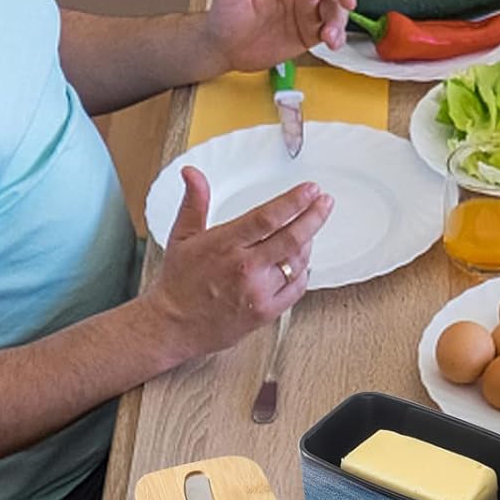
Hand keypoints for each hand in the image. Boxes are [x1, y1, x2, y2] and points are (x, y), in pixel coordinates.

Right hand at [142, 167, 332, 359]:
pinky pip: (296, 289)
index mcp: (225, 245)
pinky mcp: (266, 312)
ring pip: (297, 262)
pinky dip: (303, 272)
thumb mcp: (182, 236)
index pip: (267, 217)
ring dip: (308, 243)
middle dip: (314, 217)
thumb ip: (195, 202)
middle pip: (291, 238)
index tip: (310, 189)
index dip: (294, 201)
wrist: (174, 326)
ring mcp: (258, 292)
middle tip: (325, 202)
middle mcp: (245, 268)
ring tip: (310, 228)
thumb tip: (193, 173)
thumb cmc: (179, 282)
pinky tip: (302, 261)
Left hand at [203, 0, 355, 71]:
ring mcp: (306, 13)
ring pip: (336, 9)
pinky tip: (331, 42)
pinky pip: (331, 32)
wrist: (223, 50)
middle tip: (349, 2)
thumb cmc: (224, 16)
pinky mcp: (309, 35)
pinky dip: (337, 37)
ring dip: (340, 20)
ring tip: (330, 35)